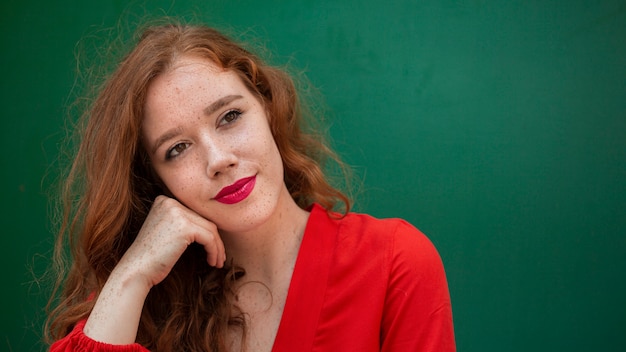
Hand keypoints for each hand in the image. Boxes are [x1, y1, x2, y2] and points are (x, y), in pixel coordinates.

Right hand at [84, 195, 224, 342]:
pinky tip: (212, 262)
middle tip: (220, 257)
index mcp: (164, 201)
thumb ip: (183, 223)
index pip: (195, 214)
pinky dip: (214, 251)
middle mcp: (170, 202)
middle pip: (204, 220)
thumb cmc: (152, 258)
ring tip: (218, 262)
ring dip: (217, 247)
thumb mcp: (167, 232)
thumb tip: (212, 225)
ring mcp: (177, 212)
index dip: (207, 231)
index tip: (212, 247)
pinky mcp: (184, 226)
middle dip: (215, 240)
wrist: (135, 271)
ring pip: (210, 229)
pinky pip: (210, 238)